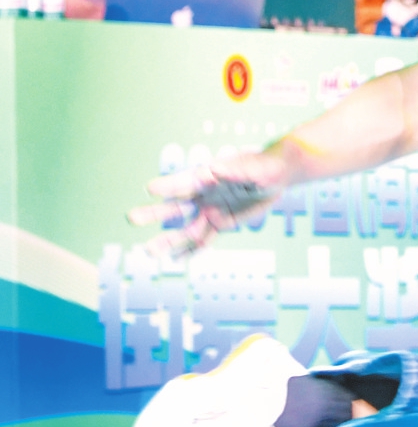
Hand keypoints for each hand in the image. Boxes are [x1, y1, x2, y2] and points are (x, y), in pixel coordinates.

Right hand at [128, 148, 287, 258]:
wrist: (276, 175)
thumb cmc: (265, 166)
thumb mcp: (257, 168)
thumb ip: (237, 171)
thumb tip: (215, 169)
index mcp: (210, 175)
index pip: (185, 181)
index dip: (169, 185)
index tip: (150, 188)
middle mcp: (205, 194)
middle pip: (176, 206)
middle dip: (155, 212)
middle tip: (131, 218)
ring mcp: (211, 210)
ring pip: (186, 229)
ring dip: (169, 240)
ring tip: (148, 251)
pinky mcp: (221, 222)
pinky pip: (204, 239)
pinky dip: (191, 250)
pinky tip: (176, 260)